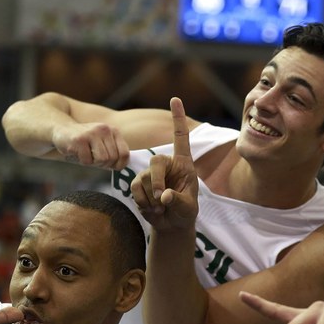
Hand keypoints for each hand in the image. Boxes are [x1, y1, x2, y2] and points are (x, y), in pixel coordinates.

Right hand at [50, 121, 130, 169]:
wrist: (62, 129)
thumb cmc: (85, 141)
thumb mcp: (103, 143)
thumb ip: (114, 152)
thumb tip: (122, 167)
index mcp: (113, 131)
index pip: (124, 153)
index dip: (119, 164)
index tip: (112, 166)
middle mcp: (104, 129)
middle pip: (112, 158)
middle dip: (103, 164)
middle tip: (94, 160)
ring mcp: (91, 133)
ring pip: (102, 159)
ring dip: (93, 163)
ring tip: (87, 156)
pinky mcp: (79, 139)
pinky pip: (87, 160)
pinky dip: (82, 161)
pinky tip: (77, 152)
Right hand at [130, 97, 199, 230]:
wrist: (171, 224)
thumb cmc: (184, 212)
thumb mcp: (188, 208)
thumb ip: (178, 201)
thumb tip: (164, 195)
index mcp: (184, 163)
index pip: (181, 138)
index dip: (178, 118)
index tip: (175, 99)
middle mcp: (167, 164)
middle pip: (156, 162)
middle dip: (156, 181)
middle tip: (161, 200)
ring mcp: (151, 173)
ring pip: (144, 179)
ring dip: (151, 198)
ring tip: (161, 207)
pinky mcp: (139, 183)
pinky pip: (135, 189)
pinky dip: (143, 202)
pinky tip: (152, 208)